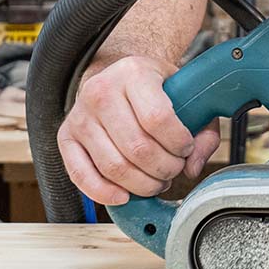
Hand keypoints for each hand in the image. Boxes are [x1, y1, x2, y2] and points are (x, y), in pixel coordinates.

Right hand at [57, 55, 219, 205]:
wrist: (120, 75)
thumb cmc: (156, 87)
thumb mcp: (186, 92)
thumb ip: (203, 127)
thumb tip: (193, 167)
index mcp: (134, 72)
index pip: (158, 118)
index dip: (177, 142)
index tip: (186, 148)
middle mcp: (102, 91)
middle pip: (136, 147)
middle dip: (163, 168)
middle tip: (174, 170)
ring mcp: (80, 115)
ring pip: (112, 165)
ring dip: (141, 184)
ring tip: (156, 181)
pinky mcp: (65, 137)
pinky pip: (80, 175)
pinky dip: (104, 192)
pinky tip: (125, 196)